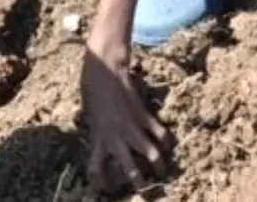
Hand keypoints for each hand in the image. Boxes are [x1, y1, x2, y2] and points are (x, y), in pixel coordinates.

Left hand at [81, 39, 167, 192]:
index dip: (101, 181)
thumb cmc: (91, 89)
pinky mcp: (144, 115)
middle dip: (138, 181)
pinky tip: (167, 144)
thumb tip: (100, 141)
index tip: (105, 188)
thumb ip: (97, 131)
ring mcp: (132, 127)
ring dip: (158, 164)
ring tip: (161, 169)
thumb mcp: (89, 115)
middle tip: (143, 187)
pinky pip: (160, 133)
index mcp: (98, 137)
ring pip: (151, 154)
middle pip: (130, 168)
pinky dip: (165, 140)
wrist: (106, 69)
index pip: (96, 167)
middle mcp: (116, 136)